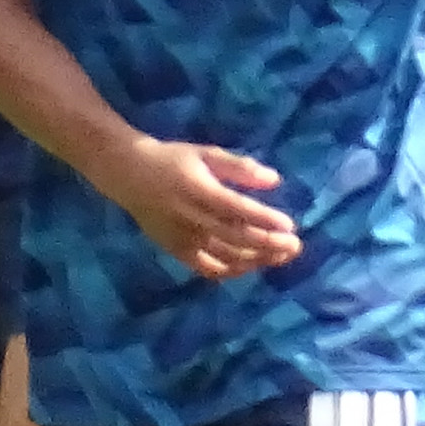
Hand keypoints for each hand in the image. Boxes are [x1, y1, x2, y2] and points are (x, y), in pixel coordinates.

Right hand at [103, 135, 300, 281]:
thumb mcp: (206, 153)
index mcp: (200, 191)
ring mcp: (183, 239)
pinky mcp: (176, 251)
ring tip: (280, 256)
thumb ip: (239, 167)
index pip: (238, 211)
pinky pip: (207, 269)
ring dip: (256, 260)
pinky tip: (250, 266)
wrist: (129, 175)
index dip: (265, 221)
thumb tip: (274, 180)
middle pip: (236, 238)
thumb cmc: (173, 159)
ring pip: (225, 258)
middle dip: (269, 245)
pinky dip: (231, 271)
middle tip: (295, 245)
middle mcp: (192, 218)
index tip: (290, 225)